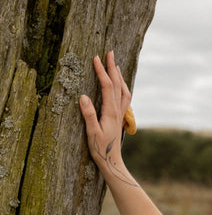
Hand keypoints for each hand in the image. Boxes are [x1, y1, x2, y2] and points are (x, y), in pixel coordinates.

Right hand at [80, 51, 133, 183]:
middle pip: (118, 85)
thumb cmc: (100, 149)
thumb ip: (88, 115)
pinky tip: (119, 86)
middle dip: (113, 68)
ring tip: (115, 65)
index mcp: (110, 112)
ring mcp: (121, 115)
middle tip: (109, 53)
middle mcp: (118, 111)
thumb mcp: (91, 133)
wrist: (112, 162)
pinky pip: (124, 98)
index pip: (108, 87)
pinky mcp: (120, 119)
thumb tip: (83, 97)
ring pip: (124, 91)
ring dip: (120, 76)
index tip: (96, 58)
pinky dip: (122, 87)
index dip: (102, 72)